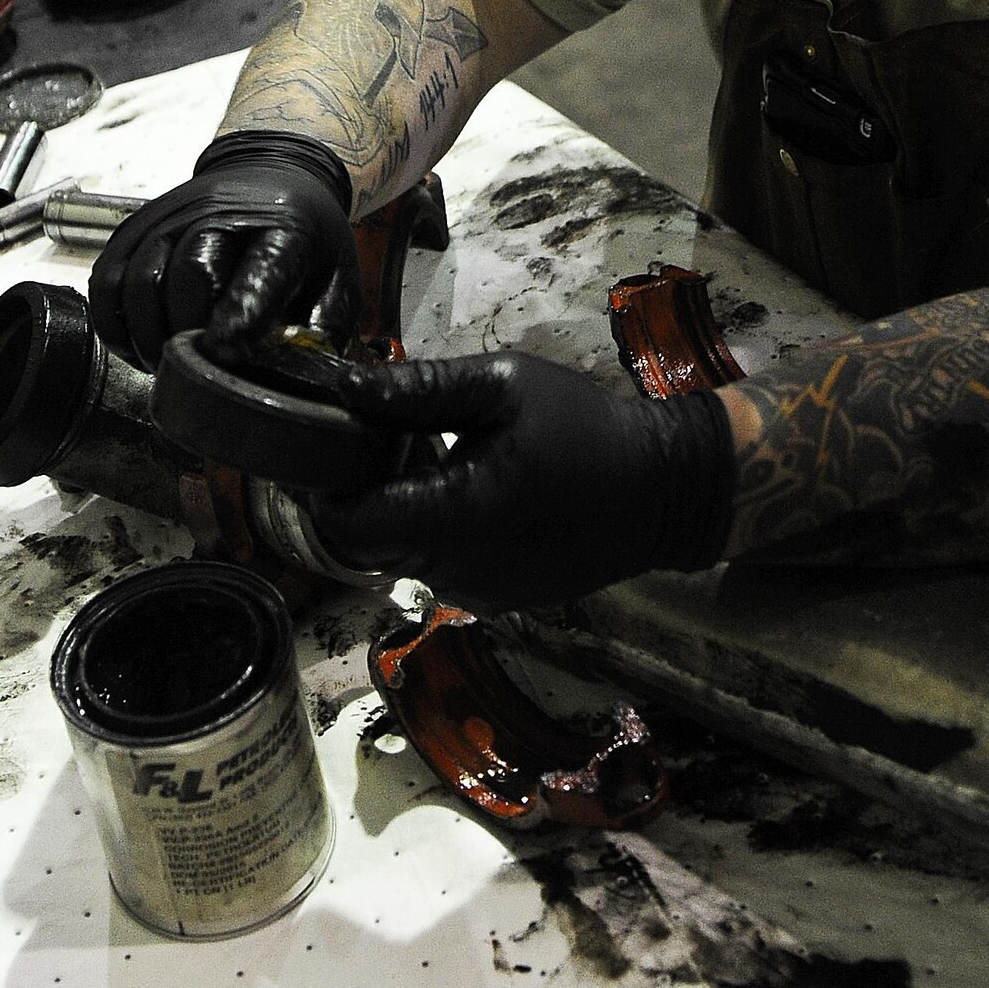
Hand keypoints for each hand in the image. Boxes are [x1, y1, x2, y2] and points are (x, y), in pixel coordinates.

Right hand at [88, 131, 360, 369]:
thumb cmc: (303, 237)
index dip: (240, 314)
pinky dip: (115, 325)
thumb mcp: (337, 278)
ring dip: (148, 337)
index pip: (259, 270)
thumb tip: (300, 378)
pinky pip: (106, 282)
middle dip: (189, 335)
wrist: (271, 174)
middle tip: (197, 373)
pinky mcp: (132, 228)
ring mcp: (169, 215)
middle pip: (188, 275)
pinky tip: (138, 347)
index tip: (227, 352)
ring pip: (140, 281)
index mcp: (284, 227)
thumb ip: (322, 329)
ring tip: (167, 366)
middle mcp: (220, 212)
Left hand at [307, 352, 737, 614]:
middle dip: (365, 493)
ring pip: (403, 557)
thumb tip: (344, 386)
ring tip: (437, 461)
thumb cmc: (585, 428)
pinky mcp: (496, 601)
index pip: (349, 523)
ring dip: (403, 513)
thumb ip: (419, 390)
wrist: (662, 490)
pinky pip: (440, 569)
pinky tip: (472, 493)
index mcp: (456, 515)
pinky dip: (438, 533)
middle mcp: (457, 571)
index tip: (332, 445)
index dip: (326, 486)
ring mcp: (477, 595)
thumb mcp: (505, 386)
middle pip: (368, 543)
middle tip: (389, 440)